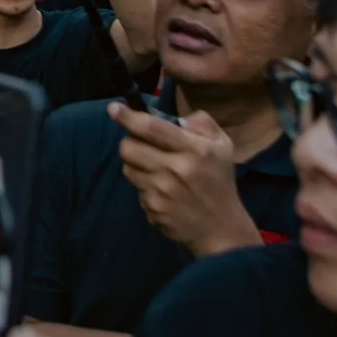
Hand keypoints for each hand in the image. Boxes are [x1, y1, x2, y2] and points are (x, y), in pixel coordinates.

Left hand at [110, 103, 259, 257]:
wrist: (221, 228)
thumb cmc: (219, 181)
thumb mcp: (222, 146)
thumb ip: (202, 123)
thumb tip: (176, 118)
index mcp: (195, 150)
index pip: (152, 128)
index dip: (128, 117)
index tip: (114, 109)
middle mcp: (176, 170)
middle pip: (128, 148)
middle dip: (131, 142)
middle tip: (143, 145)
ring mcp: (162, 192)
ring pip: (127, 168)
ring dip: (136, 165)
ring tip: (156, 169)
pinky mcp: (153, 209)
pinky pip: (136, 190)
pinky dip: (145, 187)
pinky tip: (163, 192)